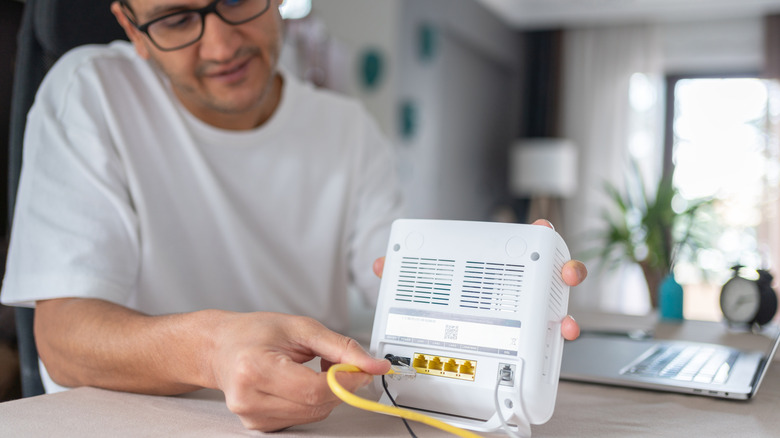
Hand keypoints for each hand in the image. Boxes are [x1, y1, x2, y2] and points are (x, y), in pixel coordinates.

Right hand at [211, 312, 389, 431]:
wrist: (220, 347)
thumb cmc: (255, 332)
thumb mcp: (301, 327)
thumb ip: (341, 347)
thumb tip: (373, 365)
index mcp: (254, 368)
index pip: (313, 389)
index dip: (346, 382)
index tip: (364, 369)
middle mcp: (248, 398)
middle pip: (316, 405)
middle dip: (339, 387)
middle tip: (338, 363)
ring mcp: (251, 416)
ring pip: (313, 415)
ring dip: (326, 395)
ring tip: (310, 368)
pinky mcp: (258, 426)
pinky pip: (302, 419)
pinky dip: (311, 402)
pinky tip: (299, 383)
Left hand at [372, 218, 586, 340]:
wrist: (448, 339)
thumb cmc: (445, 301)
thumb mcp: (423, 286)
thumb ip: (402, 274)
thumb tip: (380, 265)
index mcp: (500, 267)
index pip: (524, 243)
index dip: (539, 233)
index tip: (543, 227)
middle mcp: (521, 289)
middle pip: (553, 274)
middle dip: (567, 270)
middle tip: (565, 273)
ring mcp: (528, 315)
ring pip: (558, 310)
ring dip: (567, 315)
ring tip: (566, 324)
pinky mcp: (526, 341)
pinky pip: (545, 343)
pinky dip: (552, 344)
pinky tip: (553, 346)